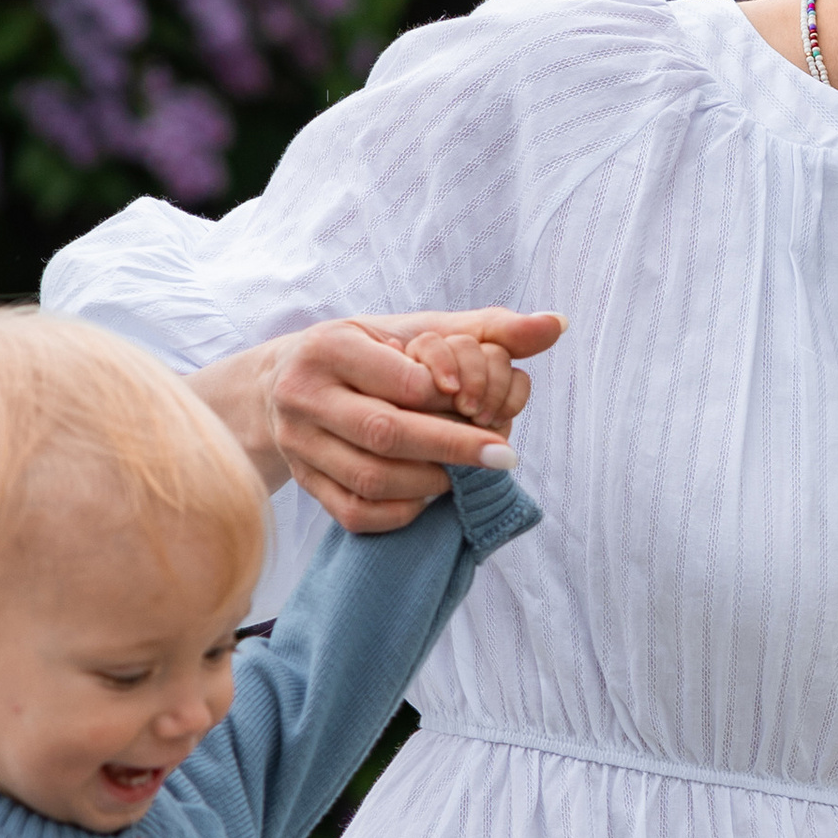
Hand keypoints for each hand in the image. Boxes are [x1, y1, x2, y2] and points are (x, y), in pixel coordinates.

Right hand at [193, 311, 561, 532]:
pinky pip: (355, 513)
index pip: (401, 380)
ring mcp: (298, 444)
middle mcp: (303, 395)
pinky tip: (429, 496)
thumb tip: (557, 325)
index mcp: (329, 346)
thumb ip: (486, 327)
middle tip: (505, 455)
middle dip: (453, 448)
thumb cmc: (367, 352)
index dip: (449, 397)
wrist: (280, 384)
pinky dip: (402, 512)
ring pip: (370, 479)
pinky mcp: (303, 483)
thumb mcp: (414, 328)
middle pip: (385, 433)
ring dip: (430, 483)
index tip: (484, 405)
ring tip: (465, 476)